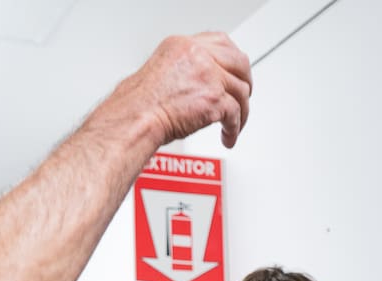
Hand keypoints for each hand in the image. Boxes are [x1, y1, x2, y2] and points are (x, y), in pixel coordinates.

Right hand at [117, 32, 252, 147]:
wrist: (136, 119)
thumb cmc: (140, 104)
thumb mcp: (160, 71)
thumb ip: (184, 70)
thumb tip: (198, 82)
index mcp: (184, 46)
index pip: (221, 42)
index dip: (232, 59)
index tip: (235, 71)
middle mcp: (198, 57)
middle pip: (239, 64)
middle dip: (245, 82)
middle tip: (243, 97)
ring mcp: (209, 77)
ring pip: (241, 92)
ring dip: (241, 111)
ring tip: (234, 125)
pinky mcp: (215, 100)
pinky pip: (235, 115)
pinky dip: (234, 129)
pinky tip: (228, 136)